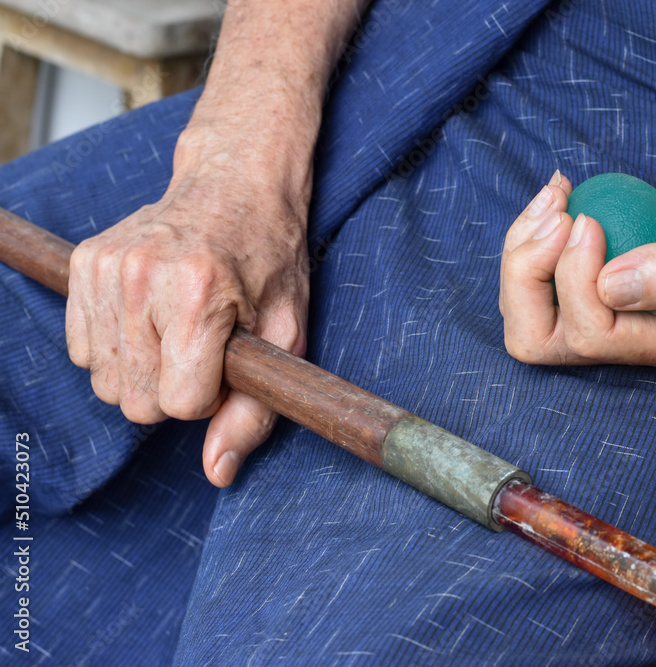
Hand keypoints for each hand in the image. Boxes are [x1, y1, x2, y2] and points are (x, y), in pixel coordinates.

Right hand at [66, 130, 309, 486]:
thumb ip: (255, 411)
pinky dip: (116, 348)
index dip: (209, 396)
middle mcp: (143, 279)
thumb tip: (217, 473)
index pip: (179, 405)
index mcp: (199, 295)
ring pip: (106, 382)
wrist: (237, 184)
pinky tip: (149, 318)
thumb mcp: (287, 335)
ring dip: (144, 371)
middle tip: (204, 347)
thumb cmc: (269, 260)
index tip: (226, 363)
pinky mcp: (84, 264)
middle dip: (174, 390)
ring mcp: (106, 269)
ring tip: (178, 329)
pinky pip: (82, 350)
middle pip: (136, 402)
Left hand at [500, 161, 655, 370]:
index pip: (591, 335)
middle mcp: (634, 336)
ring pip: (527, 307)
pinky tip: (562, 190)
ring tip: (557, 196)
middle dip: (526, 274)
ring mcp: (611, 307)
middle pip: (538, 337)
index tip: (592, 220)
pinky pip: (538, 272)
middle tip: (557, 214)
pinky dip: (533, 229)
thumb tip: (612, 286)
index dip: (574, 278)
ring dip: (523, 248)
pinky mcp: (597, 276)